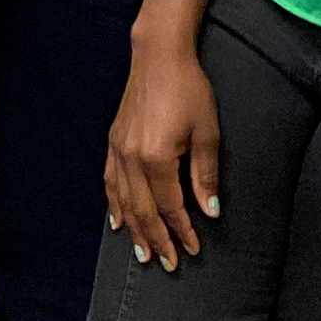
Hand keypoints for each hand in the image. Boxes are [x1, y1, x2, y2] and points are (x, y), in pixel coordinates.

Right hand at [104, 37, 222, 269]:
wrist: (158, 57)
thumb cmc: (189, 90)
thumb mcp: (208, 132)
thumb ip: (206, 174)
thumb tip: (210, 210)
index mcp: (157, 158)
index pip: (171, 206)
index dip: (183, 230)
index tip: (193, 248)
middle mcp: (132, 158)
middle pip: (144, 210)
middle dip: (156, 238)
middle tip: (167, 263)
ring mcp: (118, 150)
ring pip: (123, 200)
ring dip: (133, 229)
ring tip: (141, 252)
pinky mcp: (114, 141)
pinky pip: (110, 181)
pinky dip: (113, 204)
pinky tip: (117, 219)